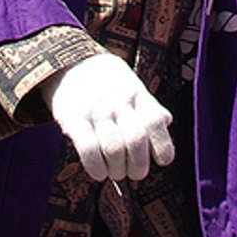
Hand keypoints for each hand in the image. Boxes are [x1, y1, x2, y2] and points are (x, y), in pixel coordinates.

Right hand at [41, 51, 174, 182]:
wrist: (70, 63)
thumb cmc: (108, 83)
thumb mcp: (132, 86)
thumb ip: (149, 105)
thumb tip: (166, 122)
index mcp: (137, 94)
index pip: (155, 122)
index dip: (163, 146)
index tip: (162, 161)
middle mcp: (118, 101)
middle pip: (135, 139)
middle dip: (138, 166)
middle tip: (135, 173)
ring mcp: (96, 110)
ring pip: (113, 148)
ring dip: (118, 170)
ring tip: (116, 173)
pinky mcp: (74, 119)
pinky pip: (88, 149)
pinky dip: (96, 168)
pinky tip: (99, 173)